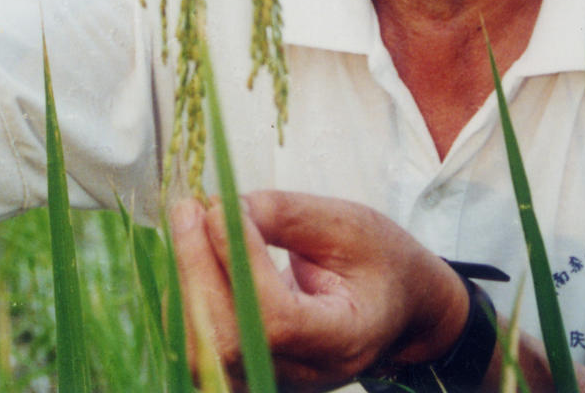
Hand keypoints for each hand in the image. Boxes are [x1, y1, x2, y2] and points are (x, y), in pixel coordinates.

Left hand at [169, 190, 469, 391]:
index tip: (221, 208)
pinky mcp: (250, 377)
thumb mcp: (348, 224)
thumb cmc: (379, 261)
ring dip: (185, 283)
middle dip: (197, 269)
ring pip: (203, 354)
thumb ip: (285, 215)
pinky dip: (185, 303)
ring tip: (192, 227)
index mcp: (345, 339)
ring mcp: (275, 384)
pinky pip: (200, 352)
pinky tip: (195, 259)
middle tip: (190, 208)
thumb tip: (219, 208)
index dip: (240, 263)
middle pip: (227, 341)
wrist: (399, 307)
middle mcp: (307, 374)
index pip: (278, 318)